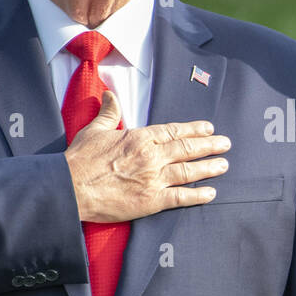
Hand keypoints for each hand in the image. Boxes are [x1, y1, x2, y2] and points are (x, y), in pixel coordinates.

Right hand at [64, 91, 231, 222]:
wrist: (70, 188)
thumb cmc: (79, 159)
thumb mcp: (94, 130)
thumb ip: (109, 113)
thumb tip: (111, 94)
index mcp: (139, 137)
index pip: (173, 130)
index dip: (193, 129)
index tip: (208, 128)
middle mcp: (151, 156)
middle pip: (187, 148)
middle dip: (209, 146)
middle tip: (225, 144)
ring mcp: (153, 179)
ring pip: (188, 171)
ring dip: (209, 168)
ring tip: (224, 165)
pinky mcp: (150, 201)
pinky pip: (180, 197)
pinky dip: (197, 195)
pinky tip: (211, 193)